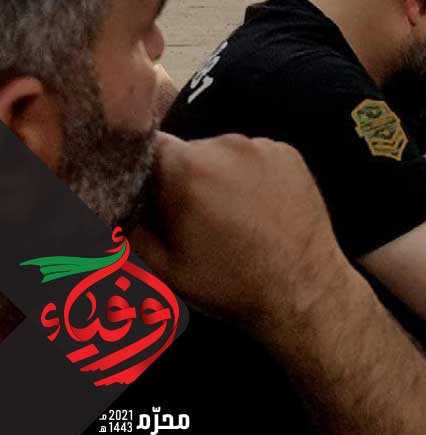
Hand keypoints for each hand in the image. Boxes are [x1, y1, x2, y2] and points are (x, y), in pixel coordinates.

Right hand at [129, 133, 349, 335]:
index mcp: (186, 169)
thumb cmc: (229, 283)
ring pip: (223, 153)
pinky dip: (251, 174)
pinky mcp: (289, 152)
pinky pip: (256, 155)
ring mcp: (262, 146)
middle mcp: (224, 145)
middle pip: (188, 151)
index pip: (148, 146)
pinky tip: (259, 207)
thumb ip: (130, 228)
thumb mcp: (163, 265)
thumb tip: (113, 207)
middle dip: (183, 177)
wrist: (302, 289)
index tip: (146, 190)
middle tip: (193, 215)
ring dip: (219, 175)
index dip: (144, 167)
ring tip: (232, 215)